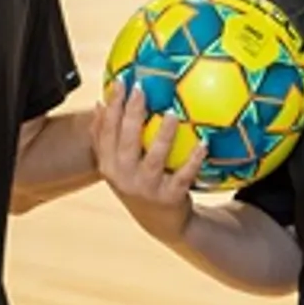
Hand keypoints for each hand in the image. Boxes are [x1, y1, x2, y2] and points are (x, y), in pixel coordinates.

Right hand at [94, 79, 203, 244]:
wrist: (160, 222)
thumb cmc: (138, 183)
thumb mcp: (117, 165)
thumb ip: (105, 138)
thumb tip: (100, 103)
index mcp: (108, 166)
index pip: (106, 132)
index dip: (112, 107)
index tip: (120, 82)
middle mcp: (124, 177)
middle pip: (126, 141)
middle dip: (132, 114)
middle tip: (142, 88)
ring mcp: (146, 188)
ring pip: (154, 158)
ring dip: (163, 135)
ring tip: (172, 114)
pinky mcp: (169, 198)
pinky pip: (183, 175)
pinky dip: (193, 159)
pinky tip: (203, 143)